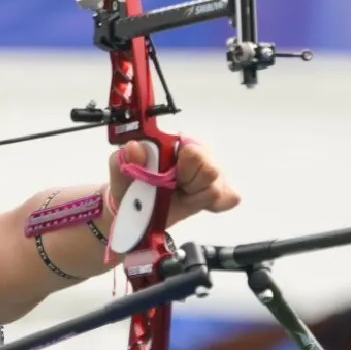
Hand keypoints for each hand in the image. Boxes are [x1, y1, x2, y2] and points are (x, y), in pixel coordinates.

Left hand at [108, 139, 239, 227]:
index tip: (166, 180)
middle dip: (188, 185)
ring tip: (178, 195)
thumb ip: (127, 157)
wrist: (135, 208)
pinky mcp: (219, 191)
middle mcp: (199, 151)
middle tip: (170, 189)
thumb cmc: (130, 183)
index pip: (194, 153)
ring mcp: (212, 172)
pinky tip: (194, 202)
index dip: (181, 171)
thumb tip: (135, 146)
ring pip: (217, 188)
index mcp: (176, 141)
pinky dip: (212, 205)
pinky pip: (229, 198)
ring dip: (195, 197)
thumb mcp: (122, 170)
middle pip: (211, 171)